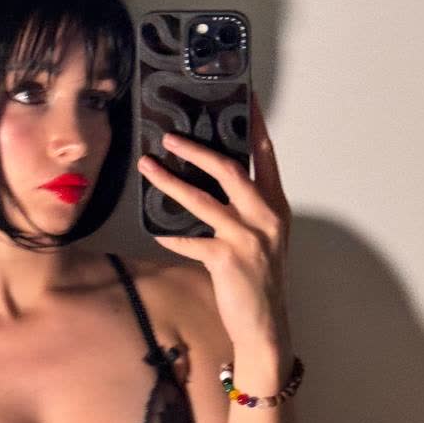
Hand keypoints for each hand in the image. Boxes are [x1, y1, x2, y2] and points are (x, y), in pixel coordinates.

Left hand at [137, 92, 291, 351]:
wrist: (264, 326)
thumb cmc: (258, 281)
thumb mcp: (261, 239)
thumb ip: (244, 210)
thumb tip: (207, 183)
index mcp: (276, 206)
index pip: (265, 155)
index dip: (254, 124)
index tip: (244, 96)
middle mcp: (265, 217)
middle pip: (228, 168)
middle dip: (196, 148)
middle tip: (169, 135)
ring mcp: (247, 237)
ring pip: (201, 199)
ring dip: (169, 182)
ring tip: (148, 166)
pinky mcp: (226, 258)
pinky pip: (189, 240)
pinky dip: (171, 236)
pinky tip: (157, 233)